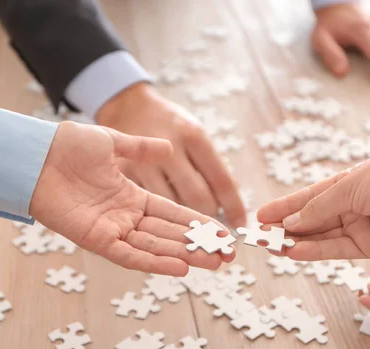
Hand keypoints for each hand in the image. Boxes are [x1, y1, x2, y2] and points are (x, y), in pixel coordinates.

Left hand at [29, 121, 234, 275]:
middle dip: (198, 244)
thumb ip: (140, 149)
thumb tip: (167, 149)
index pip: (172, 213)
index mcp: (131, 195)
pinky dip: (154, 262)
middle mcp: (125, 216)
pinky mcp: (95, 239)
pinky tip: (180, 267)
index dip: (196, 223)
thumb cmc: (67, 145)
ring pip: (155, 246)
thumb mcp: (111, 142)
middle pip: (169, 234)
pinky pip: (129, 255)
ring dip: (184, 255)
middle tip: (227, 255)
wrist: (34, 154)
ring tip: (213, 263)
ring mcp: (111, 229)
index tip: (221, 231)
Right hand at [95, 83, 245, 227]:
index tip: (242, 223)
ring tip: (189, 217)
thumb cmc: (170, 124)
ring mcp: (146, 163)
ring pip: (173, 206)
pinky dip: (161, 210)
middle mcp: (170, 150)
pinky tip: (164, 209)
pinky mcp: (127, 174)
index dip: (235, 207)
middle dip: (209, 214)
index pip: (222, 181)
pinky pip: (151, 203)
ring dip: (185, 216)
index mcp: (194, 137)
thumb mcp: (195, 133)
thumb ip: (211, 165)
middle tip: (212, 218)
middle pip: (199, 198)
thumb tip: (230, 203)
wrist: (128, 105)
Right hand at [256, 136, 369, 260]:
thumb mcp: (348, 186)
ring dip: (295, 243)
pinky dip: (315, 252)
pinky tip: (295, 252)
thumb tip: (289, 223)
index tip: (260, 217)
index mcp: (343, 184)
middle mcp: (349, 206)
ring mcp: (359, 226)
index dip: (282, 208)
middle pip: (309, 221)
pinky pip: (337, 250)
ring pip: (319, 238)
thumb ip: (318, 208)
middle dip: (284, 228)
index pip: (305, 199)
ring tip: (272, 247)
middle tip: (260, 237)